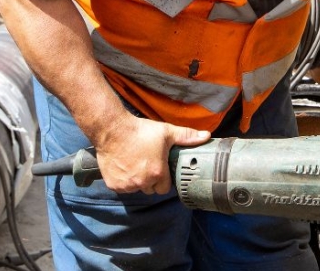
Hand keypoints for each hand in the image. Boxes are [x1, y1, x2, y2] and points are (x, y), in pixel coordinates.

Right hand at [92, 115, 208, 194]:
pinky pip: (123, 188)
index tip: (161, 170)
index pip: (165, 188)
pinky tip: (124, 167)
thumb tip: (207, 136)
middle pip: (151, 189)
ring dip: (137, 181)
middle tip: (148, 165)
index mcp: (158, 173)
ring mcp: (127, 185)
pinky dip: (124, 181)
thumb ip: (187, 136)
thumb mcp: (166, 132)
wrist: (112, 130)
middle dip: (151, 181)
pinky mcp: (114, 185)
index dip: (164, 180)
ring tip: (135, 164)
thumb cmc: (140, 131)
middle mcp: (142, 182)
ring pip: (136, 189)